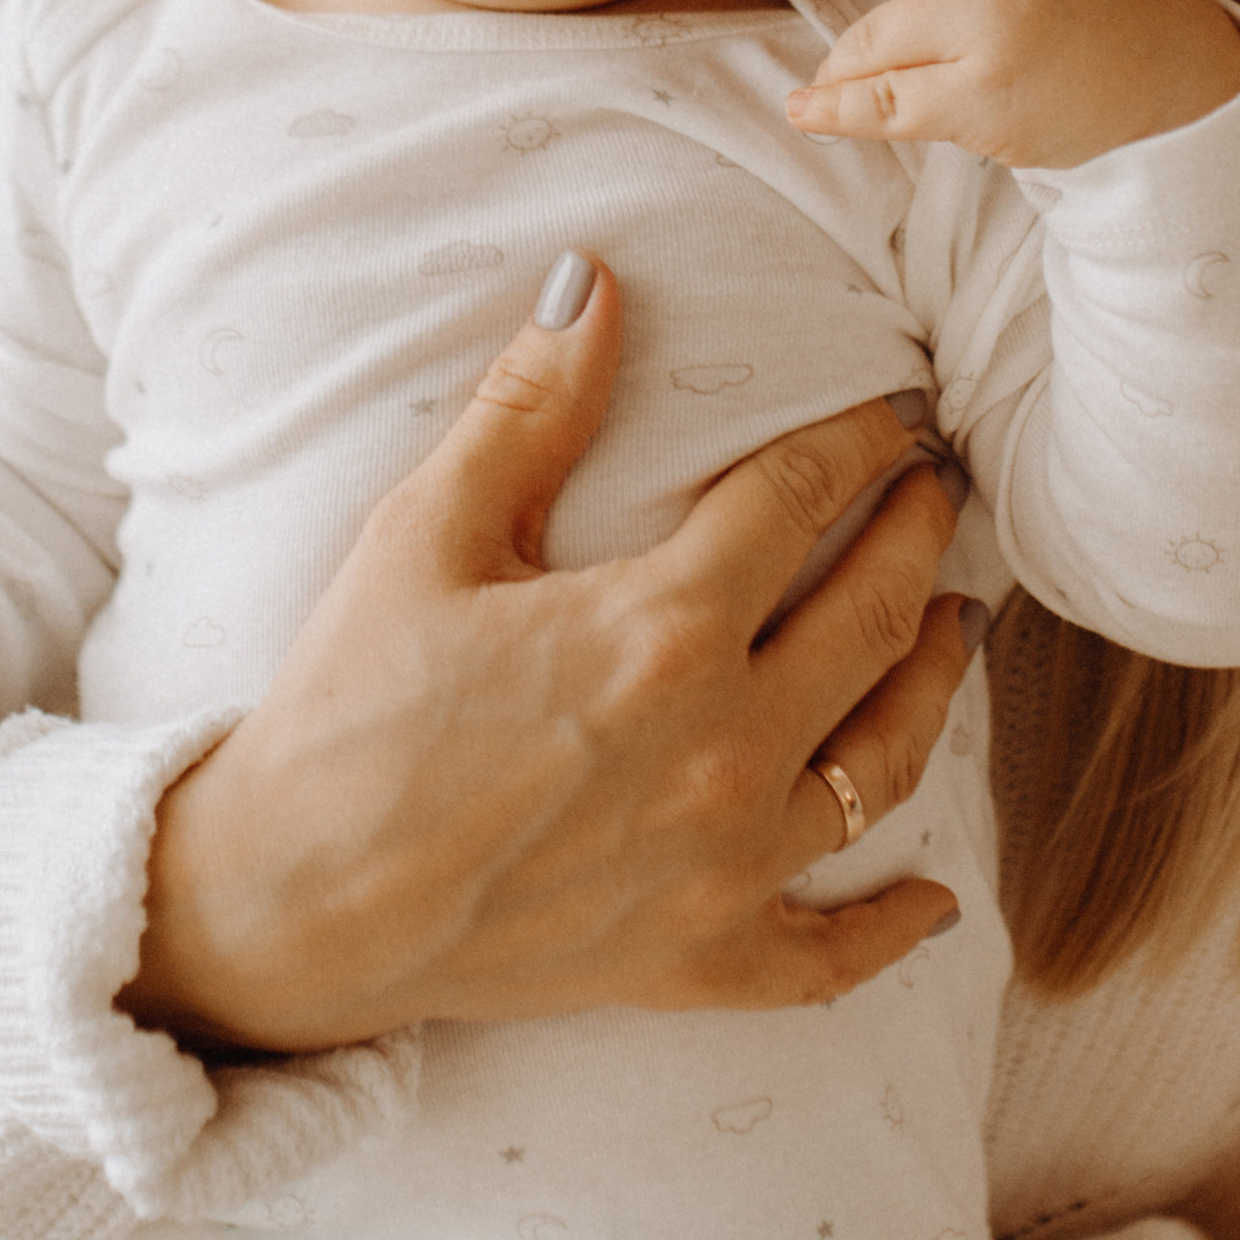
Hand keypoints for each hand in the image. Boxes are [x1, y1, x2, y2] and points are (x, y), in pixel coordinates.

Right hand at [128, 257, 976, 1052]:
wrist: (287, 906)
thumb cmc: (347, 714)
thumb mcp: (425, 535)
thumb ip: (528, 409)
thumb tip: (593, 278)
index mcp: (664, 628)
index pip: (799, 499)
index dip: (858, 441)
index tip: (894, 411)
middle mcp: (726, 746)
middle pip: (872, 619)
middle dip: (917, 539)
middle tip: (936, 493)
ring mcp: (725, 865)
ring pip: (882, 765)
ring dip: (933, 686)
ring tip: (952, 628)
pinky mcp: (699, 960)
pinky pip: (830, 954)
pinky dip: (892, 928)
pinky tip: (936, 900)